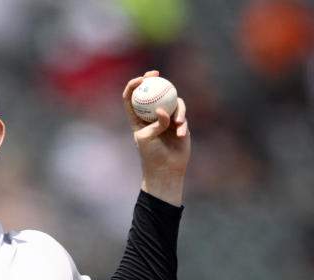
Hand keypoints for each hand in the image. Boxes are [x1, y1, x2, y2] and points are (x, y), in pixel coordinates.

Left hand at [123, 70, 190, 205]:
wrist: (166, 169)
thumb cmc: (152, 156)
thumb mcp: (148, 139)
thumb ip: (156, 123)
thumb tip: (163, 110)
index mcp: (137, 118)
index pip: (131, 98)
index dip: (133, 85)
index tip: (140, 79)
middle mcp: (151, 115)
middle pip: (151, 92)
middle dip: (153, 79)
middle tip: (157, 74)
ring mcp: (166, 118)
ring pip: (171, 102)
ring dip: (176, 110)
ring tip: (178, 122)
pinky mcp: (179, 123)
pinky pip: (182, 115)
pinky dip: (182, 124)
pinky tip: (181, 134)